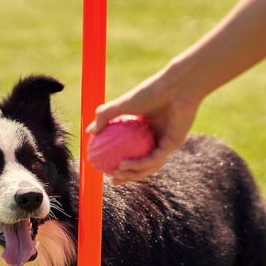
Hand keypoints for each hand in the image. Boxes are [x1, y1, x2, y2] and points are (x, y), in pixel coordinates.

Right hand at [87, 67, 198, 182]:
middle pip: (142, 163)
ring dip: (132, 174)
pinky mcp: (173, 145)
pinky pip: (153, 159)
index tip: (105, 167)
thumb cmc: (151, 91)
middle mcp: (158, 138)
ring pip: (149, 165)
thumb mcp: (122, 103)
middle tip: (112, 179)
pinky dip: (138, 164)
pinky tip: (125, 165)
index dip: (120, 161)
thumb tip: (90, 132)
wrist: (176, 86)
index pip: (133, 150)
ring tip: (116, 174)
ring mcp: (166, 142)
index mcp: (147, 129)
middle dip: (128, 176)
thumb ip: (104, 116)